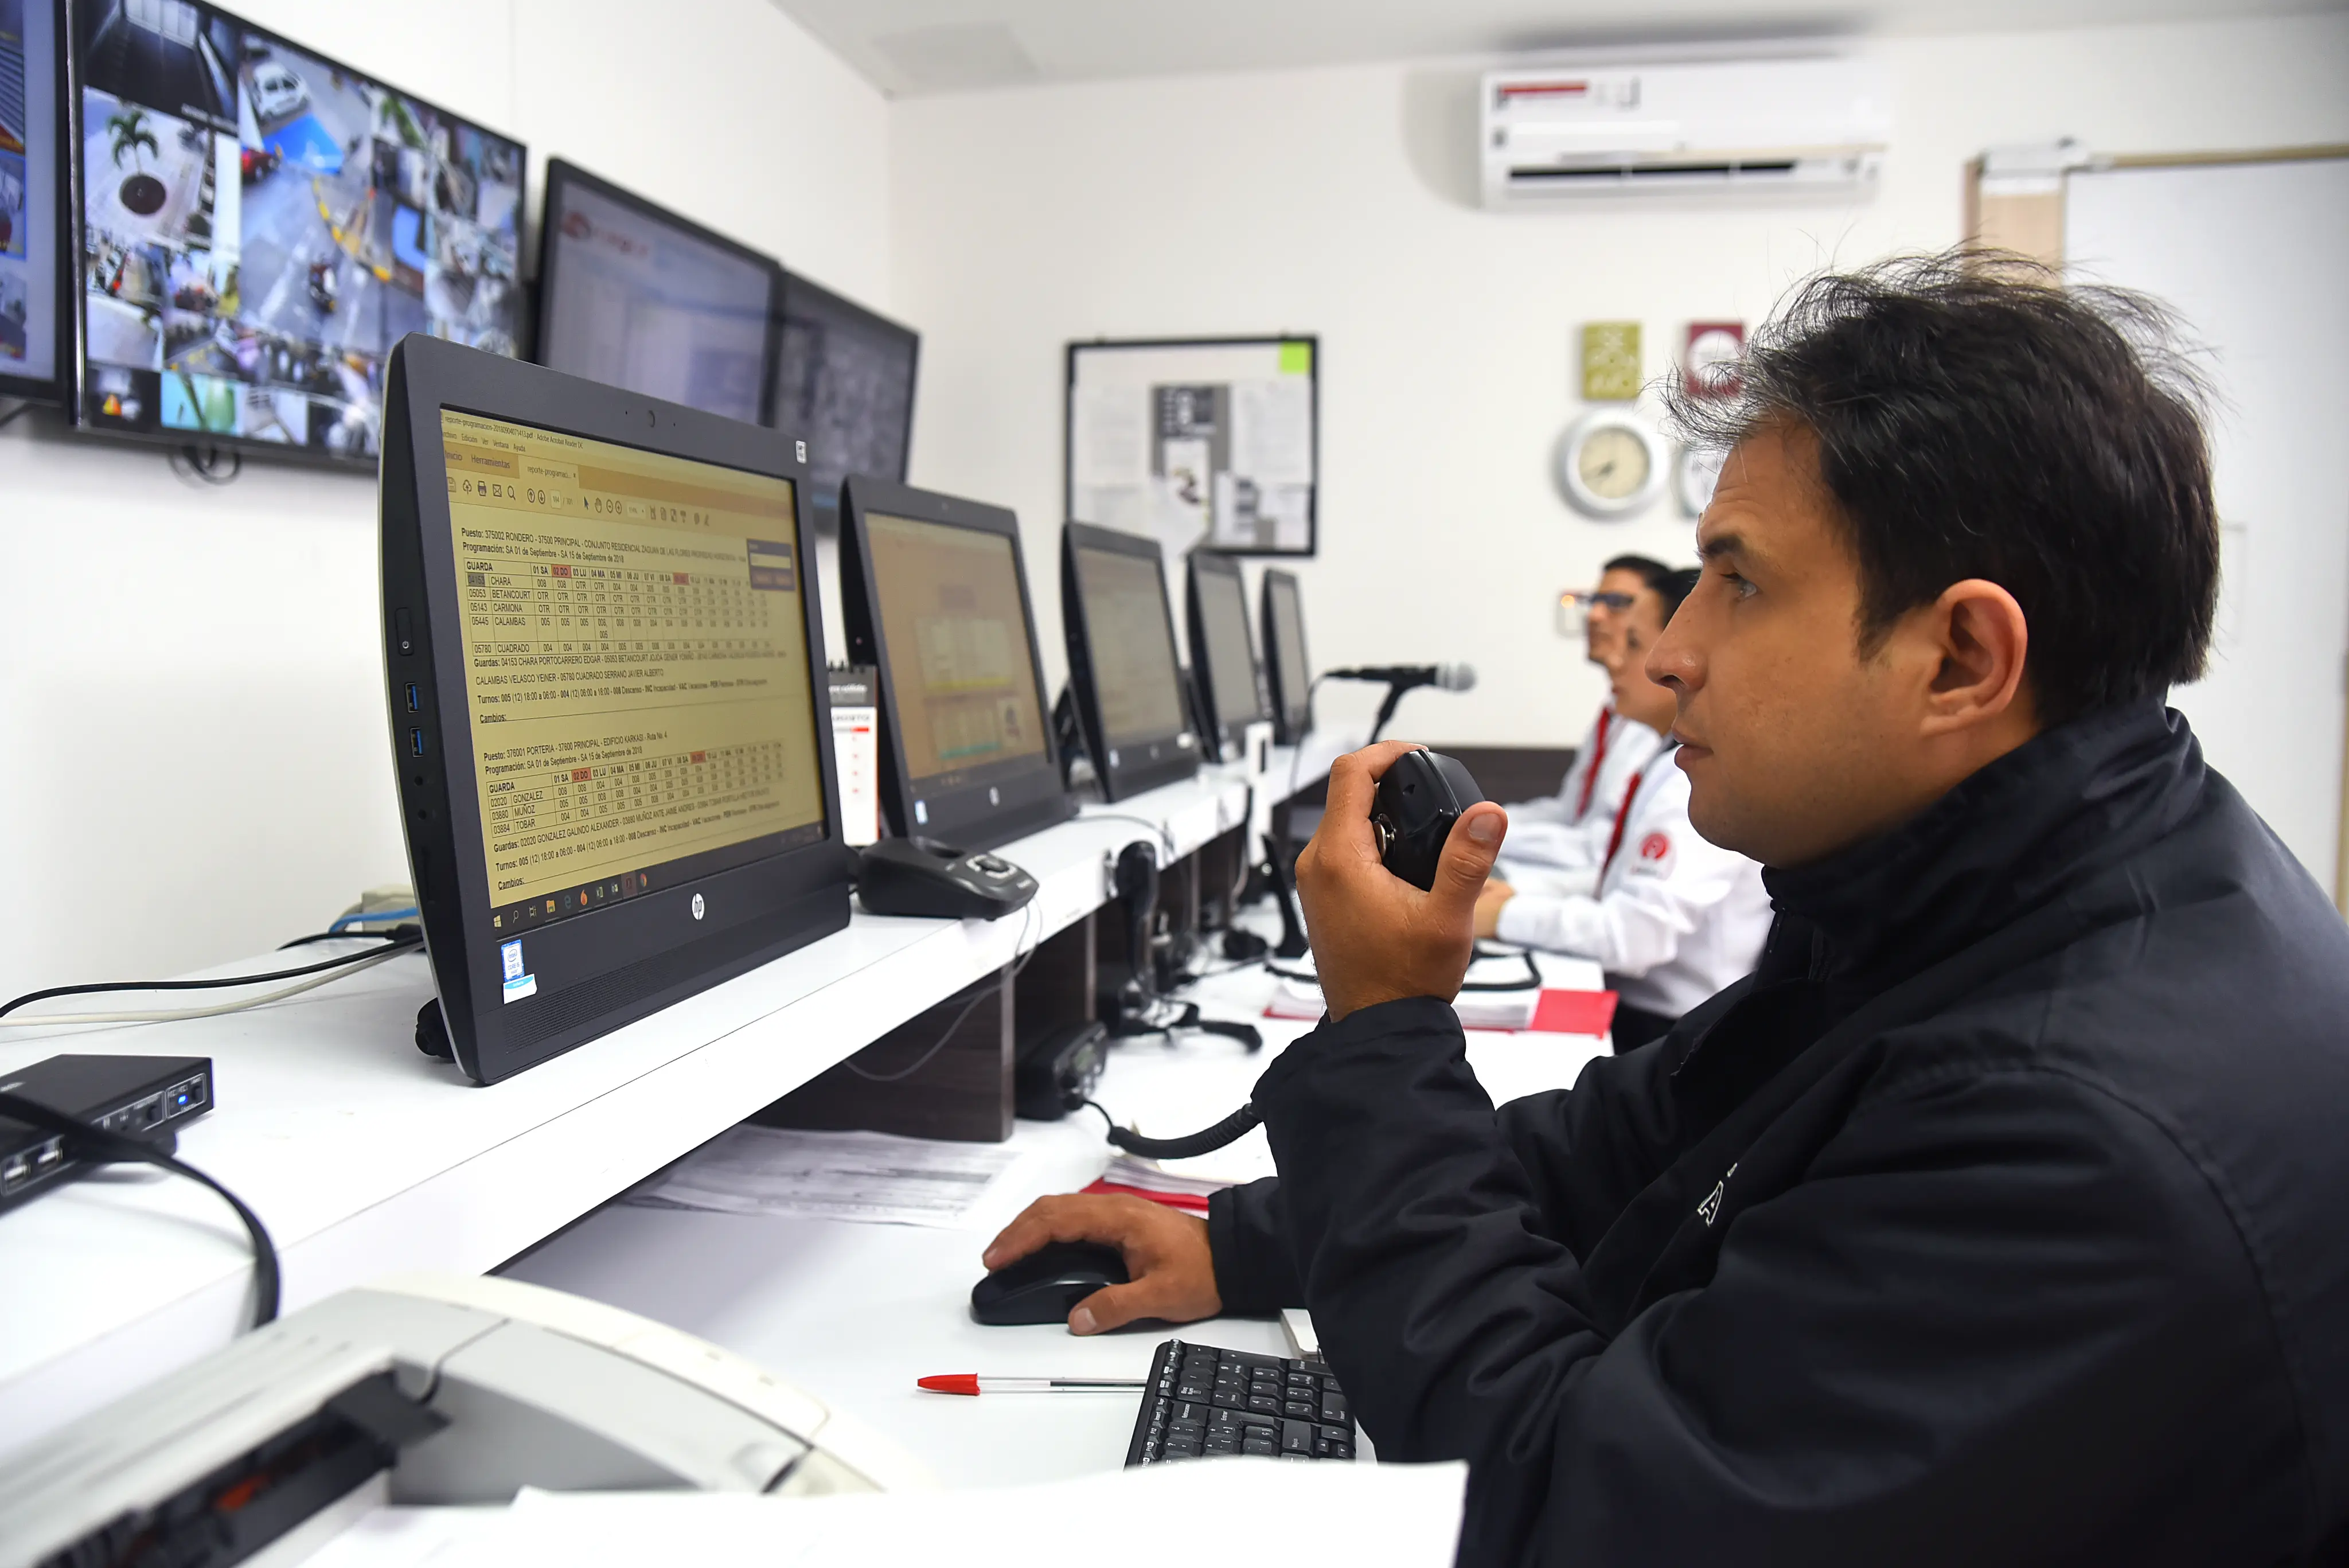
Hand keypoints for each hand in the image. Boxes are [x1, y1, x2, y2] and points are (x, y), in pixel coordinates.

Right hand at [982, 1193, 1220, 1333]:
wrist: (1232, 1256)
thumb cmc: (1204, 1270)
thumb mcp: (1161, 1297)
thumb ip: (1116, 1307)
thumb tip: (1078, 1319)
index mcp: (1119, 1219)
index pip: (1056, 1221)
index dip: (1021, 1239)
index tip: (997, 1258)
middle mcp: (1114, 1208)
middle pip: (1050, 1209)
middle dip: (1016, 1232)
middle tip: (992, 1259)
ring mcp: (1116, 1212)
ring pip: (1060, 1209)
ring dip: (1029, 1228)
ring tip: (1006, 1254)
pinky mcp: (1119, 1222)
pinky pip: (1073, 1217)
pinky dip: (1047, 1229)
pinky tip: (1039, 1246)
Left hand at [1293, 741, 1508, 1021]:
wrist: (1380, 1027)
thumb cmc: (1405, 980)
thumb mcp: (1448, 917)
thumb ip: (1468, 861)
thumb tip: (1489, 813)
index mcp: (1338, 858)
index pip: (1350, 774)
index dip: (1386, 753)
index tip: (1419, 755)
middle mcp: (1316, 865)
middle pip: (1347, 795)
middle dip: (1390, 785)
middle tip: (1431, 792)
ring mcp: (1315, 883)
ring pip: (1344, 823)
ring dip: (1383, 815)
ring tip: (1425, 829)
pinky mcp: (1322, 898)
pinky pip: (1342, 850)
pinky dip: (1372, 841)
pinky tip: (1406, 862)